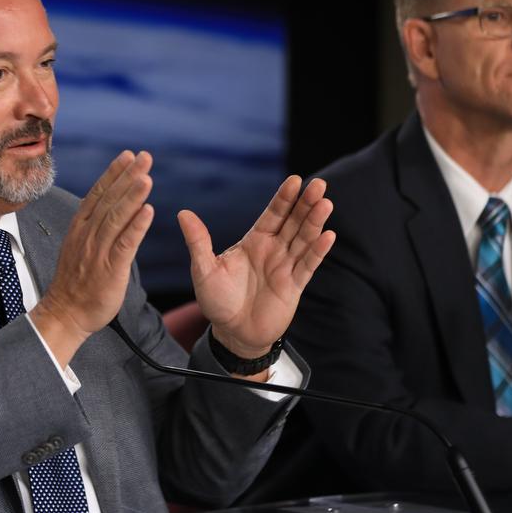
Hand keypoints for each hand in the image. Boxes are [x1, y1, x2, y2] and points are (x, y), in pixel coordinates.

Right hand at [33, 150, 154, 365]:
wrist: (65, 314)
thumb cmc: (75, 284)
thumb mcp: (79, 248)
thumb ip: (94, 229)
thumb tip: (111, 209)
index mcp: (80, 228)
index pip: (98, 194)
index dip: (114, 174)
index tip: (128, 156)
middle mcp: (87, 235)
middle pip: (109, 200)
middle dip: (128, 176)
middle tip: (145, 156)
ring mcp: (97, 252)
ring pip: (116, 217)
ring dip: (133, 195)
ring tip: (147, 177)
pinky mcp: (109, 269)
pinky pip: (124, 244)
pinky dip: (136, 226)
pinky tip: (148, 211)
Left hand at [180, 176, 334, 358]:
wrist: (232, 332)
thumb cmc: (217, 300)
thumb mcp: (203, 269)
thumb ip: (198, 241)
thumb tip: (183, 213)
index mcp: (253, 241)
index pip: (272, 214)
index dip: (283, 198)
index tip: (294, 180)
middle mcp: (273, 250)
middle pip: (293, 222)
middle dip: (305, 203)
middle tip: (319, 184)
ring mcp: (285, 266)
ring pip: (304, 239)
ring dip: (315, 222)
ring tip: (326, 203)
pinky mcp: (294, 285)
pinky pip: (308, 265)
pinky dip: (318, 251)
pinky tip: (328, 235)